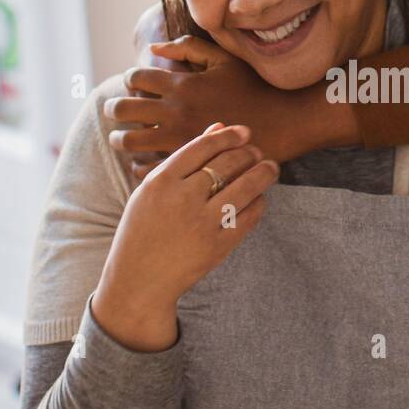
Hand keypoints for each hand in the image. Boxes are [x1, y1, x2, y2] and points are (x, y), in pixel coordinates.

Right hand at [92, 122, 278, 350]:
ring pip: (245, 187)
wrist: (138, 280)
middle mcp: (182, 199)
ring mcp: (201, 223)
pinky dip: (258, 203)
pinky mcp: (217, 246)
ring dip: (263, 174)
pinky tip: (259, 198)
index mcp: (160, 182)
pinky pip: (248, 217)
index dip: (229, 137)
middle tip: (257, 152)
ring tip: (270, 168)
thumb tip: (219, 128)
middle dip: (249, 154)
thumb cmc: (143, 229)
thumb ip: (184, 160)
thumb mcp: (152, 191)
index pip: (203, 147)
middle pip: (227, 164)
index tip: (244, 132)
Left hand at [106, 33, 353, 176]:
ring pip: (131, 141)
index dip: (129, 79)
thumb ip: (188, 48)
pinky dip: (139, 165)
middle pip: (125, 109)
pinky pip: (150, 167)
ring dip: (121, 139)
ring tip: (121, 138)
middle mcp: (176, 110)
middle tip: (114, 112)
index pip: (136, 78)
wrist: (283, 122)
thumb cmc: (255, 87)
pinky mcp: (190, 162)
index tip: (132, 84)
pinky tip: (141, 162)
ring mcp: (181, 139)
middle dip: (114, 109)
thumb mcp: (224, 59)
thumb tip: (155, 47)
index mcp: (183, 83)